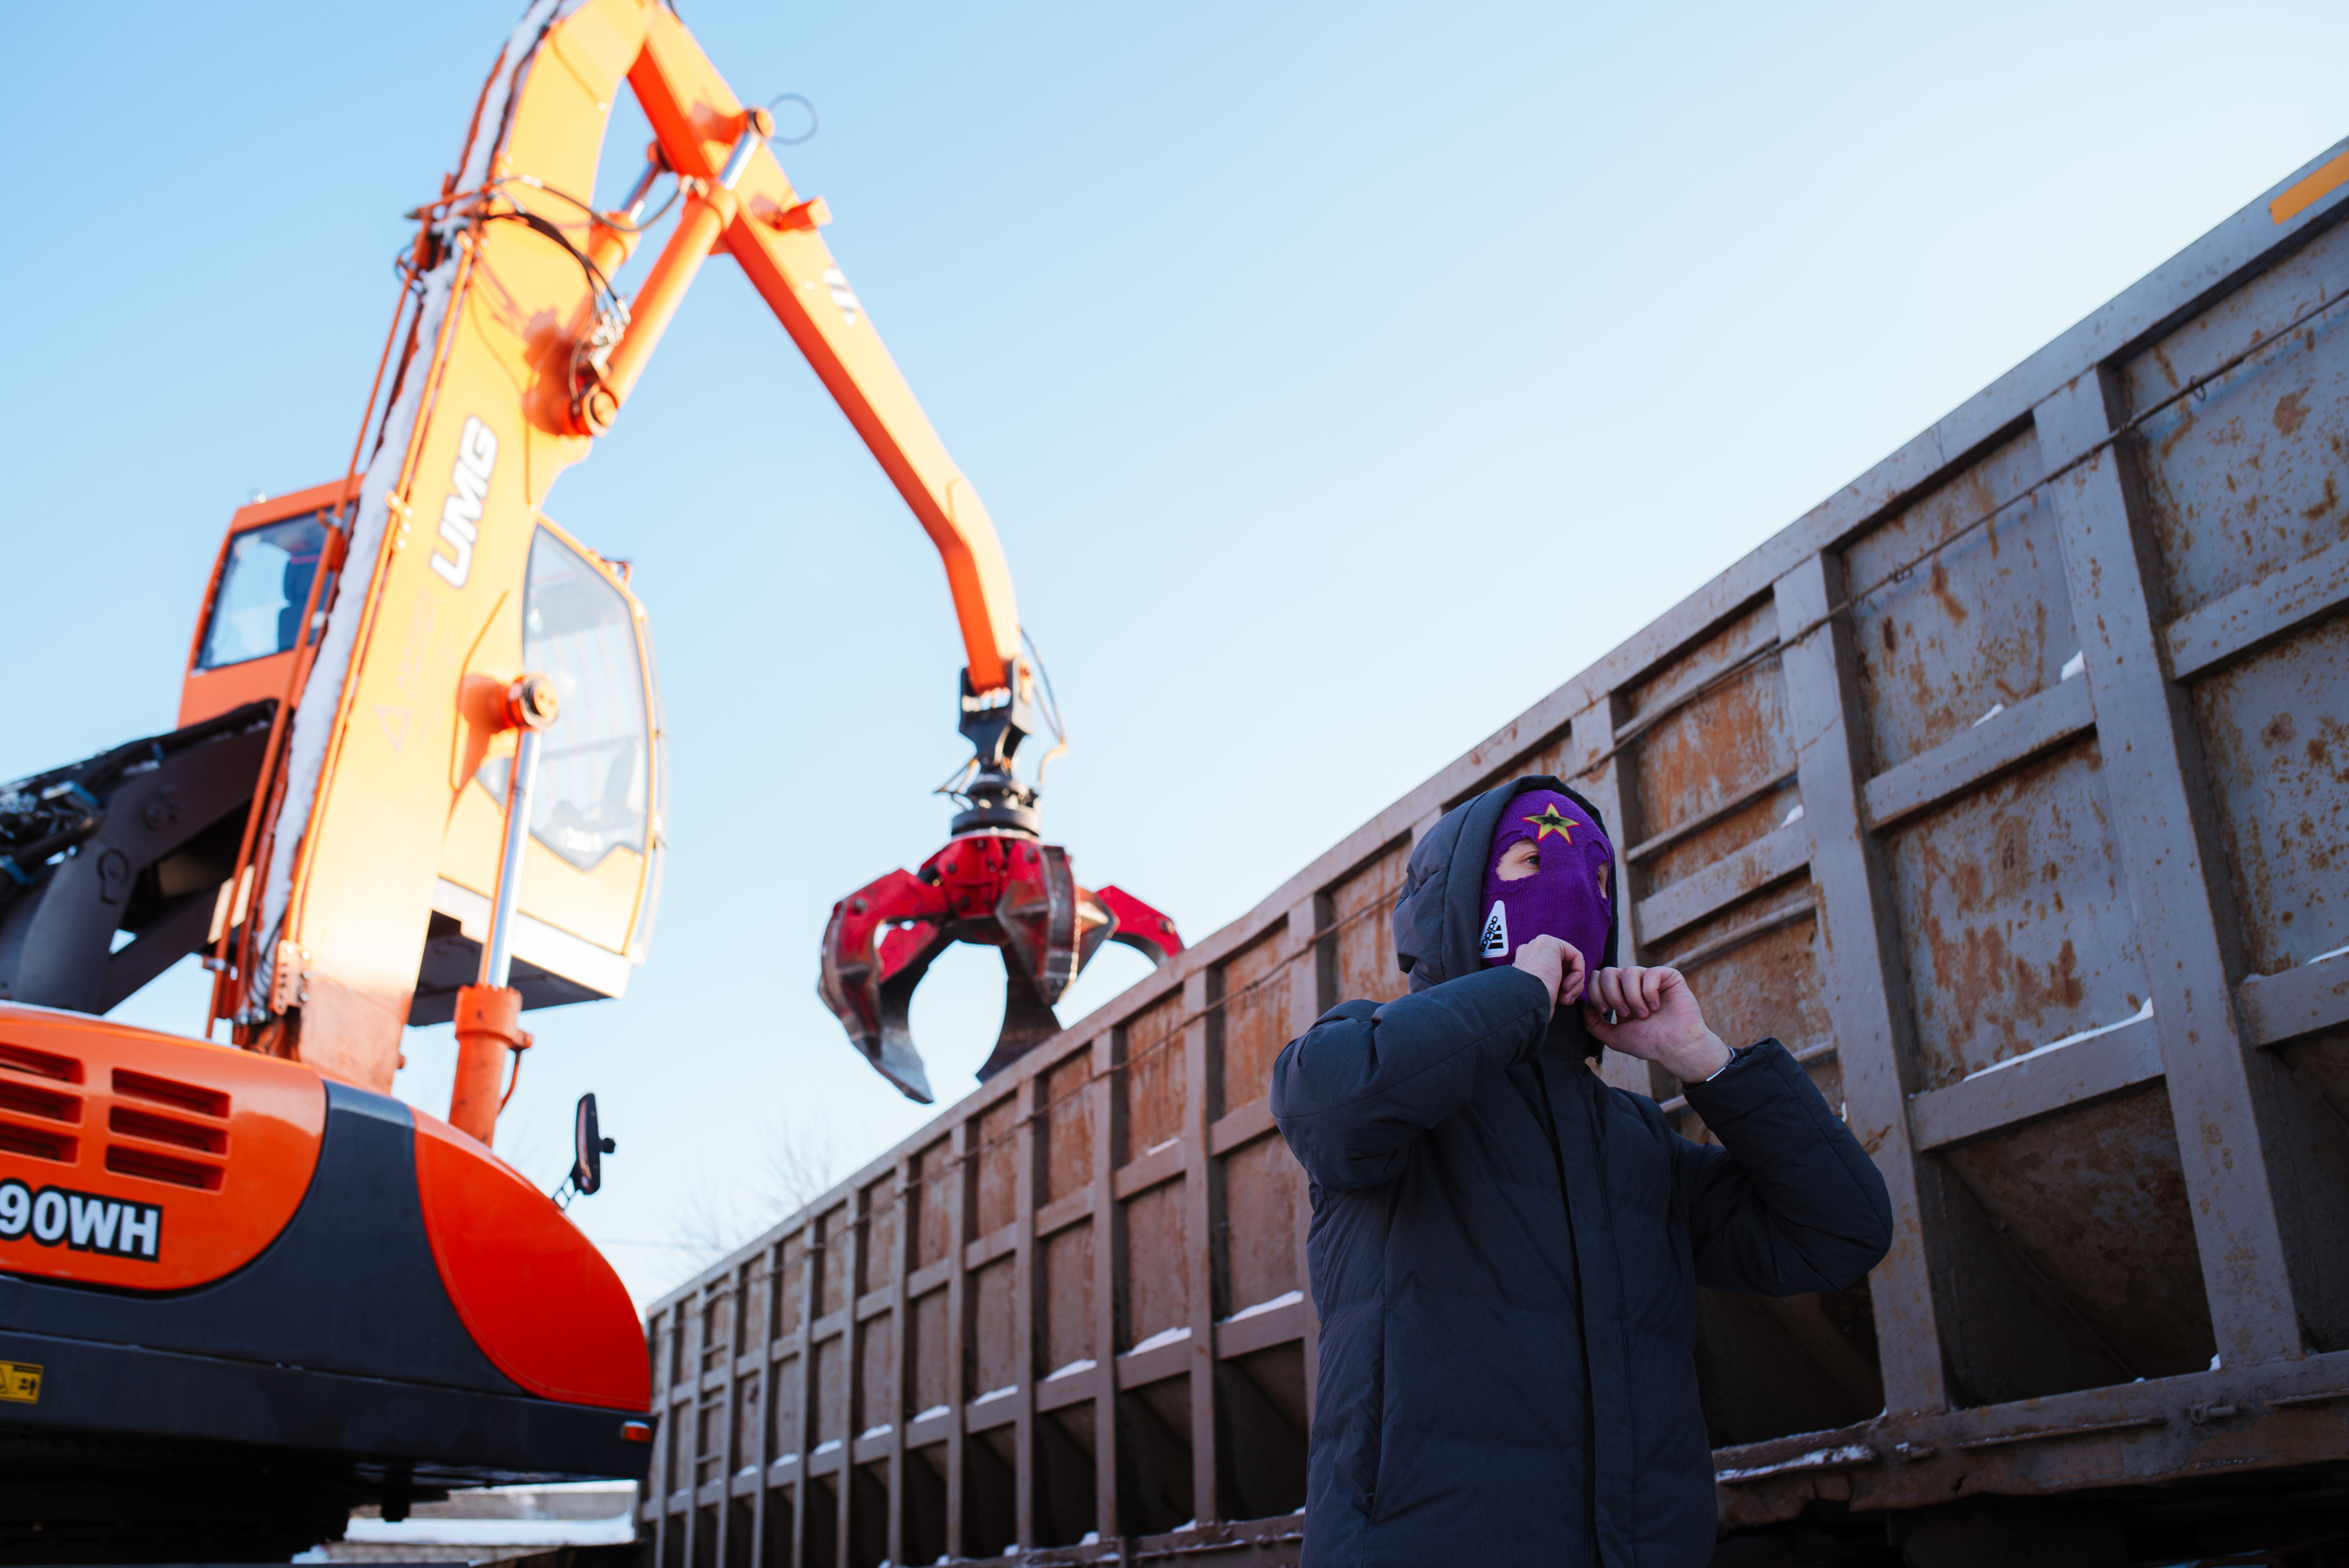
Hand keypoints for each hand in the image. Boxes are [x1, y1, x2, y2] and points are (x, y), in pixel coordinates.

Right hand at [1510, 935, 1587, 1007]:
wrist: (1523, 1001)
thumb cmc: (1531, 1005)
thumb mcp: (1543, 996)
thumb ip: (1551, 986)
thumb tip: (1564, 992)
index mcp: (1525, 965)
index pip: (1552, 970)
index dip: (1561, 986)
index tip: (1561, 1001)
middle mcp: (1530, 952)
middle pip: (1563, 966)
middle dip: (1570, 985)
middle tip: (1566, 1001)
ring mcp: (1537, 945)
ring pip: (1571, 962)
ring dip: (1575, 984)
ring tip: (1565, 998)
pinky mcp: (1550, 943)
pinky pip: (1576, 956)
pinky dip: (1578, 975)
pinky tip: (1566, 987)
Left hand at [1580, 965, 1729, 1081]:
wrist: (1676, 1047)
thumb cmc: (1648, 1043)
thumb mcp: (1613, 1036)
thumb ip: (1593, 1022)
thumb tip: (1582, 1004)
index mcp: (1619, 994)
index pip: (1597, 978)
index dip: (1594, 991)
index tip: (1603, 1009)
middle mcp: (1633, 984)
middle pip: (1608, 971)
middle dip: (1612, 994)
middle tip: (1625, 1013)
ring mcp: (1650, 979)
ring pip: (1628, 971)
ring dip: (1632, 996)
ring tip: (1643, 1014)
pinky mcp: (1669, 976)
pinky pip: (1651, 972)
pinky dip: (1649, 992)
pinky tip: (1656, 1006)